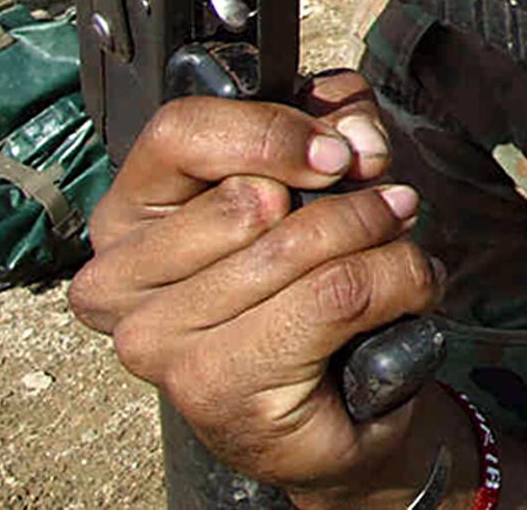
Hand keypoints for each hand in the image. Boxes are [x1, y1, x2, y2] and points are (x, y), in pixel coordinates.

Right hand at [69, 74, 443, 493]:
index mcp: (127, 213)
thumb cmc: (317, 280)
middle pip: (249, 195)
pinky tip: (409, 294)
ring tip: (402, 247)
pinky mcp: (213, 384)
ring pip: (297, 245)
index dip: (272, 130)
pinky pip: (334, 295)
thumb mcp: (324, 171)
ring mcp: (155, 339)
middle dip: (347, 196)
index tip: (339, 152)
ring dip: (381, 239)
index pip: (179, 132)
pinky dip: (398, 283)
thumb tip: (355, 139)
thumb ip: (336, 120)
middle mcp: (117, 280)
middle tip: (392, 206)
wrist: (344, 406)